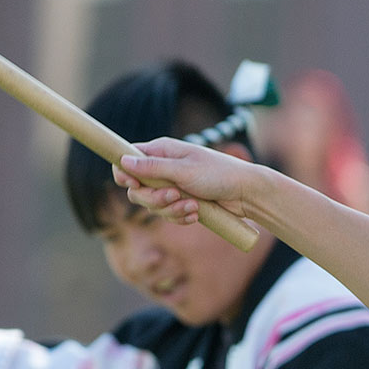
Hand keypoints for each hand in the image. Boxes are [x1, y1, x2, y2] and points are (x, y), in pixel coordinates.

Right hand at [113, 139, 262, 226]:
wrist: (245, 193)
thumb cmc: (218, 174)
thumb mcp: (184, 170)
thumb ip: (152, 168)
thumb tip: (123, 161)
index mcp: (162, 151)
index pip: (128, 159)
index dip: (125, 174)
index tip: (133, 185)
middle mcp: (163, 168)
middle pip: (137, 190)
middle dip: (153, 198)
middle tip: (174, 196)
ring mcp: (172, 186)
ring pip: (153, 206)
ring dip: (171, 210)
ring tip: (193, 206)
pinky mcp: (181, 203)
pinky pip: (168, 215)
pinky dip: (181, 217)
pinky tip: (197, 213)